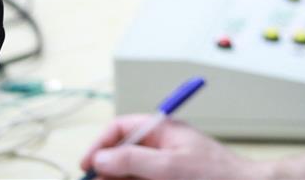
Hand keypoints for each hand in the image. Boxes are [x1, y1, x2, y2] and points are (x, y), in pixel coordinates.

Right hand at [81, 115, 252, 178]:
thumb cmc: (218, 174)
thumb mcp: (170, 165)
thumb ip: (134, 159)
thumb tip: (101, 157)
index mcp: (163, 132)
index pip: (122, 129)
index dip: (101, 144)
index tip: (86, 165)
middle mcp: (161, 149)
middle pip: (121, 156)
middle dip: (105, 172)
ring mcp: (163, 170)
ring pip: (129, 175)